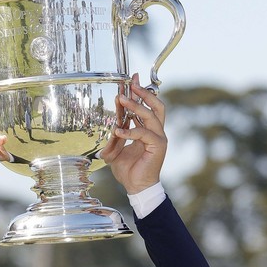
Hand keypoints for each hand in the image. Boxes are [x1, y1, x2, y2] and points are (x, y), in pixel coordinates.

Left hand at [101, 74, 166, 193]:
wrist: (136, 187)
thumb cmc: (128, 170)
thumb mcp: (115, 150)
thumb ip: (113, 137)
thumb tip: (107, 125)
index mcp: (148, 130)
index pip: (147, 106)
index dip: (140, 92)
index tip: (131, 79)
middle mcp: (156, 131)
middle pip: (156, 105)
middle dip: (143, 92)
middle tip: (130, 83)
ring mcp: (159, 138)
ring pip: (150, 115)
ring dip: (136, 106)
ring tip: (122, 99)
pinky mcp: (158, 146)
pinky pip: (144, 133)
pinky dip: (131, 131)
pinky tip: (118, 130)